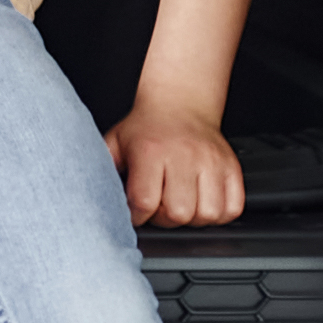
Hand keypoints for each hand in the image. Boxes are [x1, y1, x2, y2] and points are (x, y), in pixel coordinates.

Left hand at [109, 101, 241, 230]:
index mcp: (151, 151)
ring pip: (207, 214)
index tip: (135, 212)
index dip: (137, 215)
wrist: (179, 104)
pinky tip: (202, 203)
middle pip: (178, 213)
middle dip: (164, 219)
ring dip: (192, 218)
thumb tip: (90, 200)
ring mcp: (212, 162)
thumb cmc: (145, 129)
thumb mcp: (114, 143)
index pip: (144, 201)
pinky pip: (232, 208)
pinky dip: (217, 214)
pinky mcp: (231, 168)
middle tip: (159, 207)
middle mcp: (184, 156)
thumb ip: (102, 171)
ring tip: (181, 204)